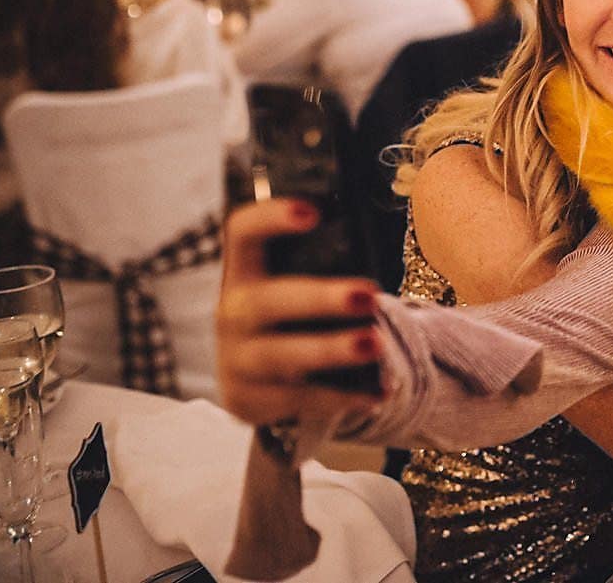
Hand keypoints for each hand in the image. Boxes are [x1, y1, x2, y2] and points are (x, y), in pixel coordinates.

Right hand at [217, 198, 384, 426]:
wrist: (258, 384)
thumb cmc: (292, 318)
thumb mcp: (295, 286)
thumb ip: (323, 264)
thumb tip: (377, 237)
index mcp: (244, 271)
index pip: (242, 233)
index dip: (271, 218)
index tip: (313, 211)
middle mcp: (233, 312)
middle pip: (269, 300)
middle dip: (321, 298)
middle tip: (368, 294)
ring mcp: (238, 359)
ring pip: (283, 355)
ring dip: (332, 350)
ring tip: (376, 344)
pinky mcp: (250, 399)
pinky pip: (300, 399)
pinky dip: (343, 397)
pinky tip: (379, 391)